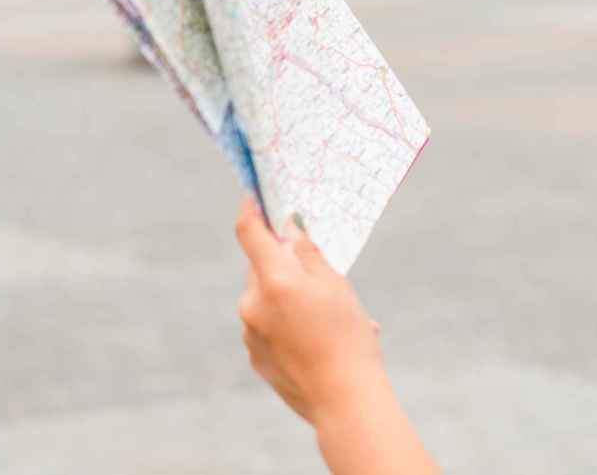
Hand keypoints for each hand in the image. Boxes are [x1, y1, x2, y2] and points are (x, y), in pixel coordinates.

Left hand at [234, 197, 387, 425]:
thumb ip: (307, 253)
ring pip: (264, 298)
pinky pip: (266, 327)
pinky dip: (286, 324)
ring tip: (328, 318)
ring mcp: (250, 332)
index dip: (249, 209)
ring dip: (287, 297)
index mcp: (274, 280)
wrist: (344, 401)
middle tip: (317, 275)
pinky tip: (317, 339)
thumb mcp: (336, 285)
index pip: (249, 232)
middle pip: (260, 267)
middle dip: (282, 263)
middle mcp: (252, 304)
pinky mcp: (254, 356)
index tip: (252, 196)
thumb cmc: (348, 337)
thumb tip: (289, 229)